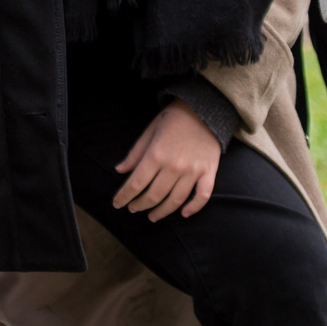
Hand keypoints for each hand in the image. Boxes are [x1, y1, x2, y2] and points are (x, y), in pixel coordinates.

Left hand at [113, 100, 222, 220]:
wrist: (203, 109)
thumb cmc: (172, 119)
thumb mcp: (149, 131)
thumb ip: (135, 153)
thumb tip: (120, 170)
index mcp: (156, 155)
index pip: (136, 183)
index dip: (124, 196)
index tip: (117, 204)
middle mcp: (174, 166)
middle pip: (154, 195)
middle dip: (140, 205)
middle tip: (133, 209)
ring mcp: (193, 171)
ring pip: (176, 200)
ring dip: (162, 211)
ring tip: (152, 216)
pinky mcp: (209, 172)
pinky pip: (203, 196)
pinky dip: (194, 208)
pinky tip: (184, 213)